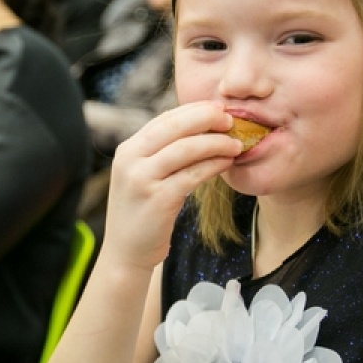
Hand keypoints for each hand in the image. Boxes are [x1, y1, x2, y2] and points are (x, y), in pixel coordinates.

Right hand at [103, 103, 241, 275]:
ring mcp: (142, 179)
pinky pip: (193, 174)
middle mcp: (130, 160)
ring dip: (216, 142)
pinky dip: (214, 165)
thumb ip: (160, 153)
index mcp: (127, 149)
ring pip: (186, 148)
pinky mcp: (158, 200)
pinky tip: (227, 163)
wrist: (126, 253)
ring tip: (236, 144)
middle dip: (207, 119)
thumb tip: (197, 128)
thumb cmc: (142, 213)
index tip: (218, 109)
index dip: (194, 110)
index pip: (164, 119)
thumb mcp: (142, 176)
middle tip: (231, 120)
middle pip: (175, 127)